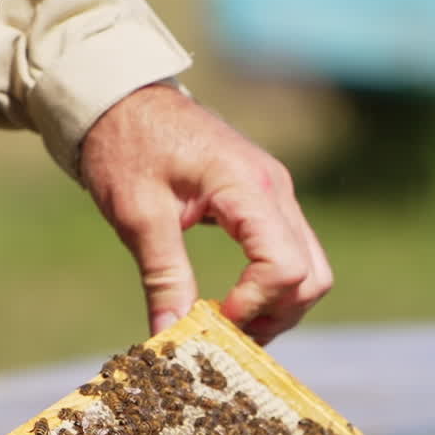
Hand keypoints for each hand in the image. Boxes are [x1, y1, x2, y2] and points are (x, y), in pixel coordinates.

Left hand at [80, 83, 331, 342]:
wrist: (122, 98)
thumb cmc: (126, 147)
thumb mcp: (138, 216)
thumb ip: (163, 277)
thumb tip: (170, 337)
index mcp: (247, 187)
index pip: (284, 266)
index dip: (253, 305)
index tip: (213, 320)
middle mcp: (276, 189)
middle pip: (311, 276)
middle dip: (276, 315)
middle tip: (227, 336)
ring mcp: (277, 193)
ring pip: (310, 270)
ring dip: (278, 307)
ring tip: (229, 325)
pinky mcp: (267, 201)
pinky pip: (291, 254)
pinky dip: (272, 288)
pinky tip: (233, 302)